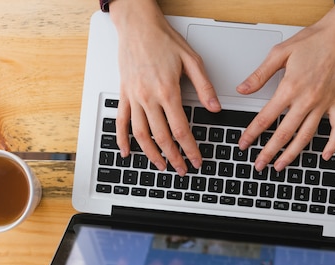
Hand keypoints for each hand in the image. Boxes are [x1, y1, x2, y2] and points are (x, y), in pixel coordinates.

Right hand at [109, 0, 220, 175]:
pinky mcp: (123, 94)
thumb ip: (204, 87)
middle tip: (182, 169)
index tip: (196, 160)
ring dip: (151, 154)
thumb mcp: (192, 60)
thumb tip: (215, 108)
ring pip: (140, 134)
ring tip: (161, 166)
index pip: (180, 130)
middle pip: (161, 137)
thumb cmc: (163, 40)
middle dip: (173, 157)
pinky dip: (121, 139)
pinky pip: (120, 121)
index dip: (190, 149)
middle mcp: (148, 97)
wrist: (138, 25)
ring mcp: (133, 97)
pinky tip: (127, 152)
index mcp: (167, 91)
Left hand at [236, 0, 334, 170]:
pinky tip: (325, 155)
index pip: (266, 117)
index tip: (243, 144)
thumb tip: (243, 89)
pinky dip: (332, 144)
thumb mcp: (280, 53)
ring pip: (307, 136)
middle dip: (269, 152)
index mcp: (290, 87)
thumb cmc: (314, 40)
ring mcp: (324, 103)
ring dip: (293, 153)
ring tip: (281, 165)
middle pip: (284, 133)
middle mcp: (307, 99)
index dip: (252, 133)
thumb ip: (259, 74)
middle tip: (259, 164)